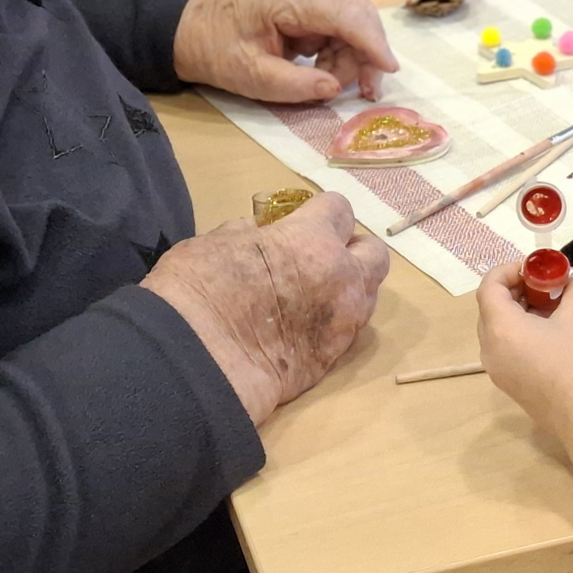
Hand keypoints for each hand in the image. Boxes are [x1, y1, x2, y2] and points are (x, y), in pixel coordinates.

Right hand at [142, 192, 389, 424]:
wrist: (198, 364)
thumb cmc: (198, 292)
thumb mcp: (216, 243)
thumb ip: (249, 234)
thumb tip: (259, 234)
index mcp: (312, 240)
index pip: (340, 209)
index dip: (322, 213)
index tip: (304, 220)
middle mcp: (340, 278)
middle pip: (374, 253)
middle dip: (352, 250)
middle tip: (322, 256)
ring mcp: (342, 322)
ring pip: (368, 294)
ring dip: (349, 288)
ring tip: (316, 293)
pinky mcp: (333, 360)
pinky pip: (348, 331)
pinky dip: (335, 323)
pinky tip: (305, 326)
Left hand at [174, 0, 398, 102]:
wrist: (191, 28)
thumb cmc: (216, 49)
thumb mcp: (250, 76)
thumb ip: (295, 86)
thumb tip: (335, 89)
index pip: (344, 12)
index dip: (371, 40)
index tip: (388, 68)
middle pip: (357, 11)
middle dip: (368, 51)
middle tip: (368, 91)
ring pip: (353, 20)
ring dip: (354, 55)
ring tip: (332, 84)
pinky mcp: (308, 5)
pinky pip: (340, 26)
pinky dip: (342, 51)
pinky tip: (327, 72)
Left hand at [476, 262, 572, 433]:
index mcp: (500, 328)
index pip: (489, 286)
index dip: (509, 270)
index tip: (535, 268)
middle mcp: (489, 348)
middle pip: (493, 307)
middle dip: (520, 290)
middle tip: (549, 285)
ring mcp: (497, 369)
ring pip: (502, 328)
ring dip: (526, 311)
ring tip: (560, 308)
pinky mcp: (509, 384)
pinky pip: (509, 348)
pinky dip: (525, 332)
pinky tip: (557, 333)